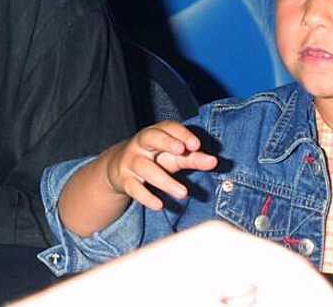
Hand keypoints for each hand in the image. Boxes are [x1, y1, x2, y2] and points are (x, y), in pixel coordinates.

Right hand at [99, 121, 217, 210]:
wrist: (118, 168)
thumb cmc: (154, 158)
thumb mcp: (173, 156)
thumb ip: (193, 157)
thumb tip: (214, 161)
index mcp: (155, 133)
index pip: (168, 127)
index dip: (182, 134)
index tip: (197, 144)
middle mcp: (141, 144)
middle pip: (150, 137)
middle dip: (166, 142)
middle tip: (183, 151)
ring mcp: (131, 162)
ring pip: (145, 168)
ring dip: (165, 181)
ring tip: (183, 193)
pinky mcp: (125, 180)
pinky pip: (134, 188)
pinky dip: (146, 197)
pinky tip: (159, 205)